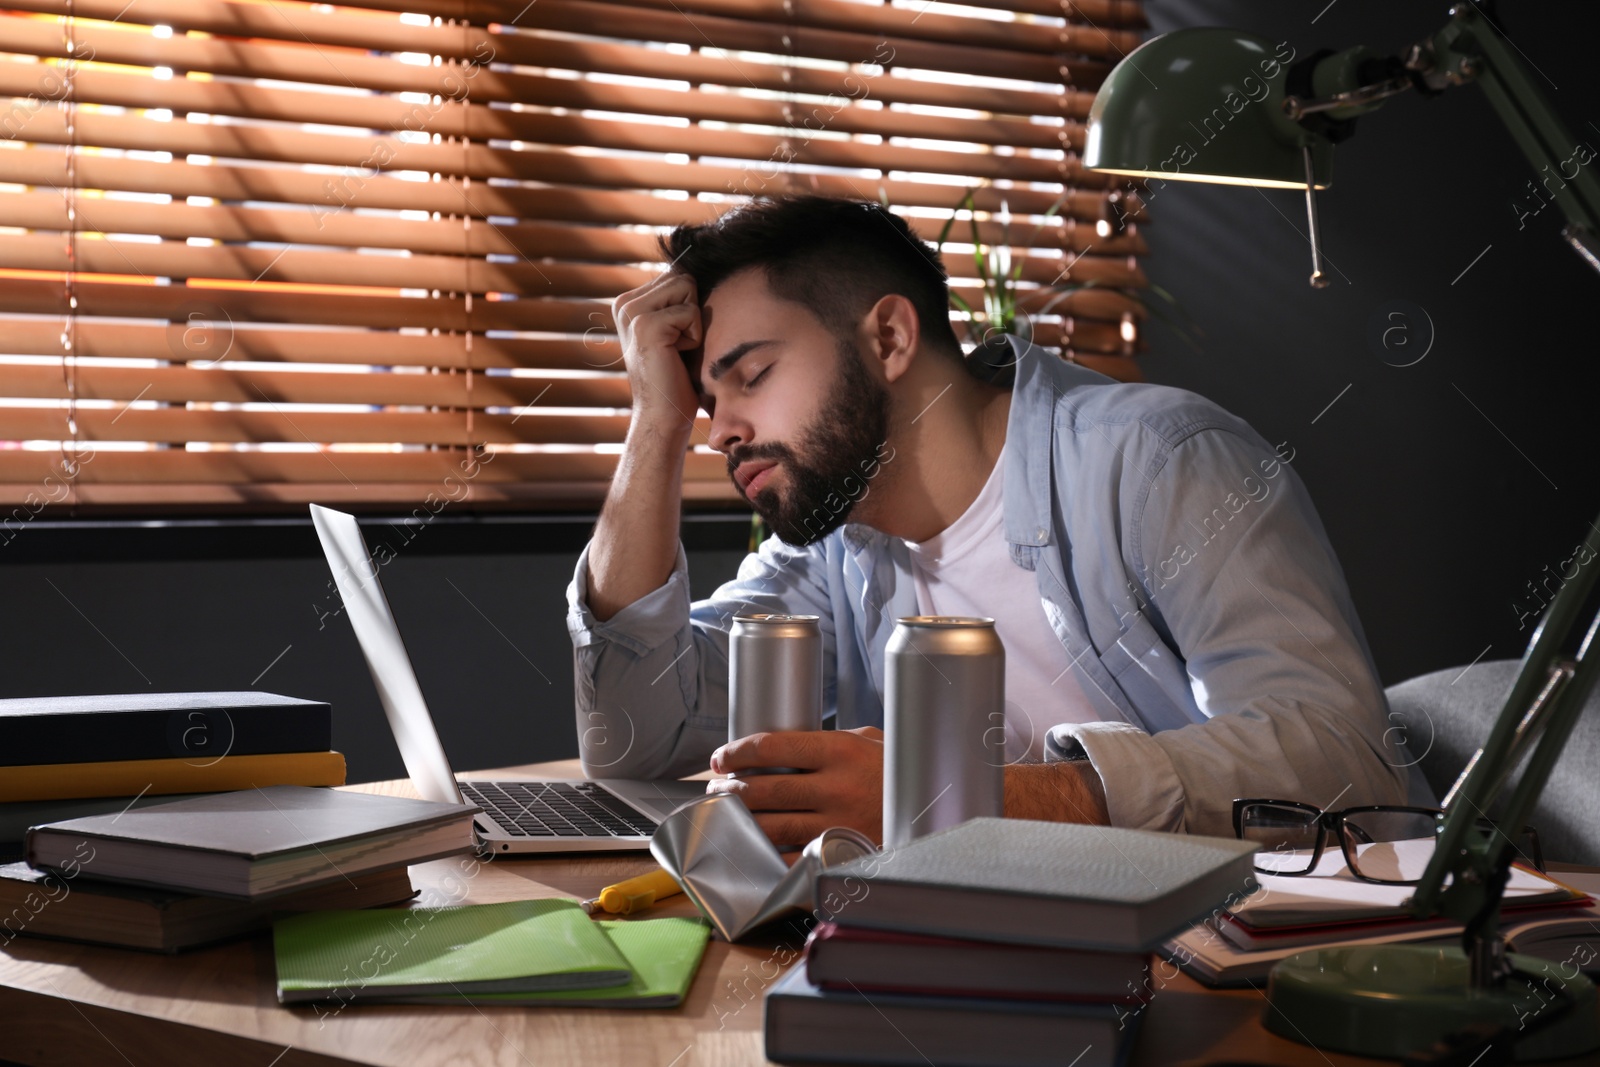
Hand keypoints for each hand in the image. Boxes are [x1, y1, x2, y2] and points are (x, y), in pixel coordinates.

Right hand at [610, 271, 702, 438]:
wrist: (663, 415)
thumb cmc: (676, 375)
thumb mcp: (674, 329)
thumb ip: (677, 299)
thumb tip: (699, 263)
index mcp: (629, 301)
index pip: (678, 275)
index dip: (689, 308)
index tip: (674, 338)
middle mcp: (624, 302)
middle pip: (683, 277)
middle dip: (692, 312)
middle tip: (676, 345)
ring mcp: (632, 312)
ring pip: (687, 288)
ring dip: (693, 323)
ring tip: (676, 349)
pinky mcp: (645, 325)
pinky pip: (691, 312)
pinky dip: (694, 337)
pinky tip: (676, 356)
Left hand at [706, 727, 883, 849]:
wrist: (940, 808)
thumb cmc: (900, 770)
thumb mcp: (870, 741)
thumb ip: (829, 740)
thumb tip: (782, 744)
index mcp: (840, 750)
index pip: (773, 746)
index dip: (738, 752)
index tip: (721, 757)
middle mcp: (836, 787)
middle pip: (764, 787)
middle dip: (730, 787)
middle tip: (716, 786)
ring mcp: (837, 824)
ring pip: (770, 825)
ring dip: (739, 819)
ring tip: (726, 812)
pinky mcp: (840, 854)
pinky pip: (790, 858)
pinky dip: (764, 853)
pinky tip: (751, 846)